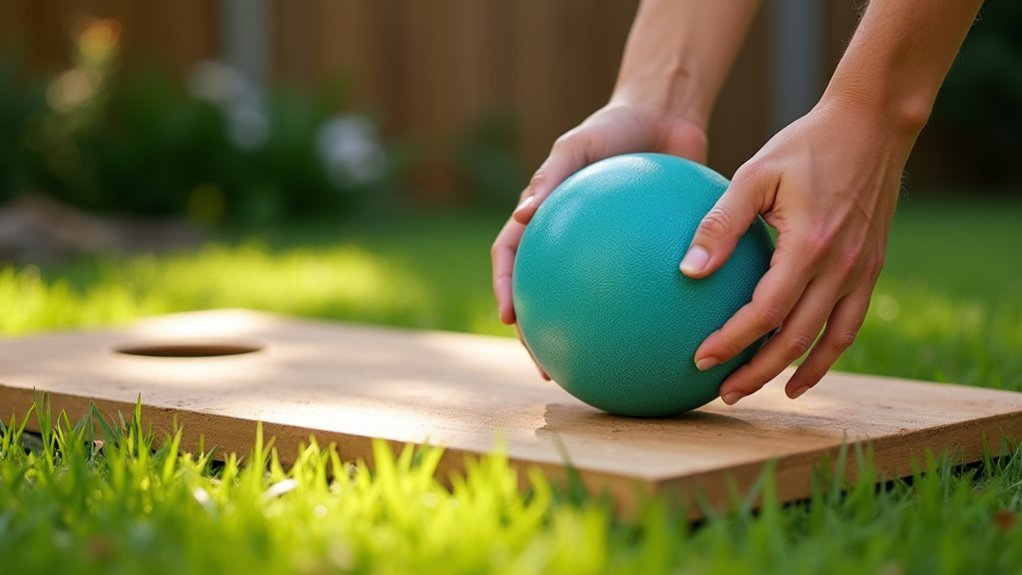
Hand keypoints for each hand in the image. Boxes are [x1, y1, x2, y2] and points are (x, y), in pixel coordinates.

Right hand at [491, 102, 708, 375]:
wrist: (664, 115)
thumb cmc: (614, 125)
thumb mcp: (578, 144)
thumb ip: (551, 176)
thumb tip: (521, 215)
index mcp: (544, 217)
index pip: (511, 257)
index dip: (505, 288)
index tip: (509, 318)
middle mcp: (570, 240)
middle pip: (546, 293)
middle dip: (541, 331)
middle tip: (548, 362)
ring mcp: (606, 251)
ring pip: (594, 303)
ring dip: (591, 335)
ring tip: (601, 367)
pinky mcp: (646, 253)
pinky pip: (646, 289)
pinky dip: (650, 314)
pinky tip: (665, 336)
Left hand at [681, 97, 915, 403]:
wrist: (873, 125)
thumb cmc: (804, 144)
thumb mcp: (753, 173)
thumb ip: (720, 223)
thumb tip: (686, 271)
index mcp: (808, 245)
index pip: (765, 312)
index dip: (732, 341)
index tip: (699, 359)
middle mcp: (839, 266)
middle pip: (795, 339)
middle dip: (756, 372)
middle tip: (722, 392)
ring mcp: (860, 271)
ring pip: (826, 340)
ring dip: (792, 372)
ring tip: (760, 391)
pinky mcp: (871, 268)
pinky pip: (849, 324)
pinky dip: (827, 353)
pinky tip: (803, 369)